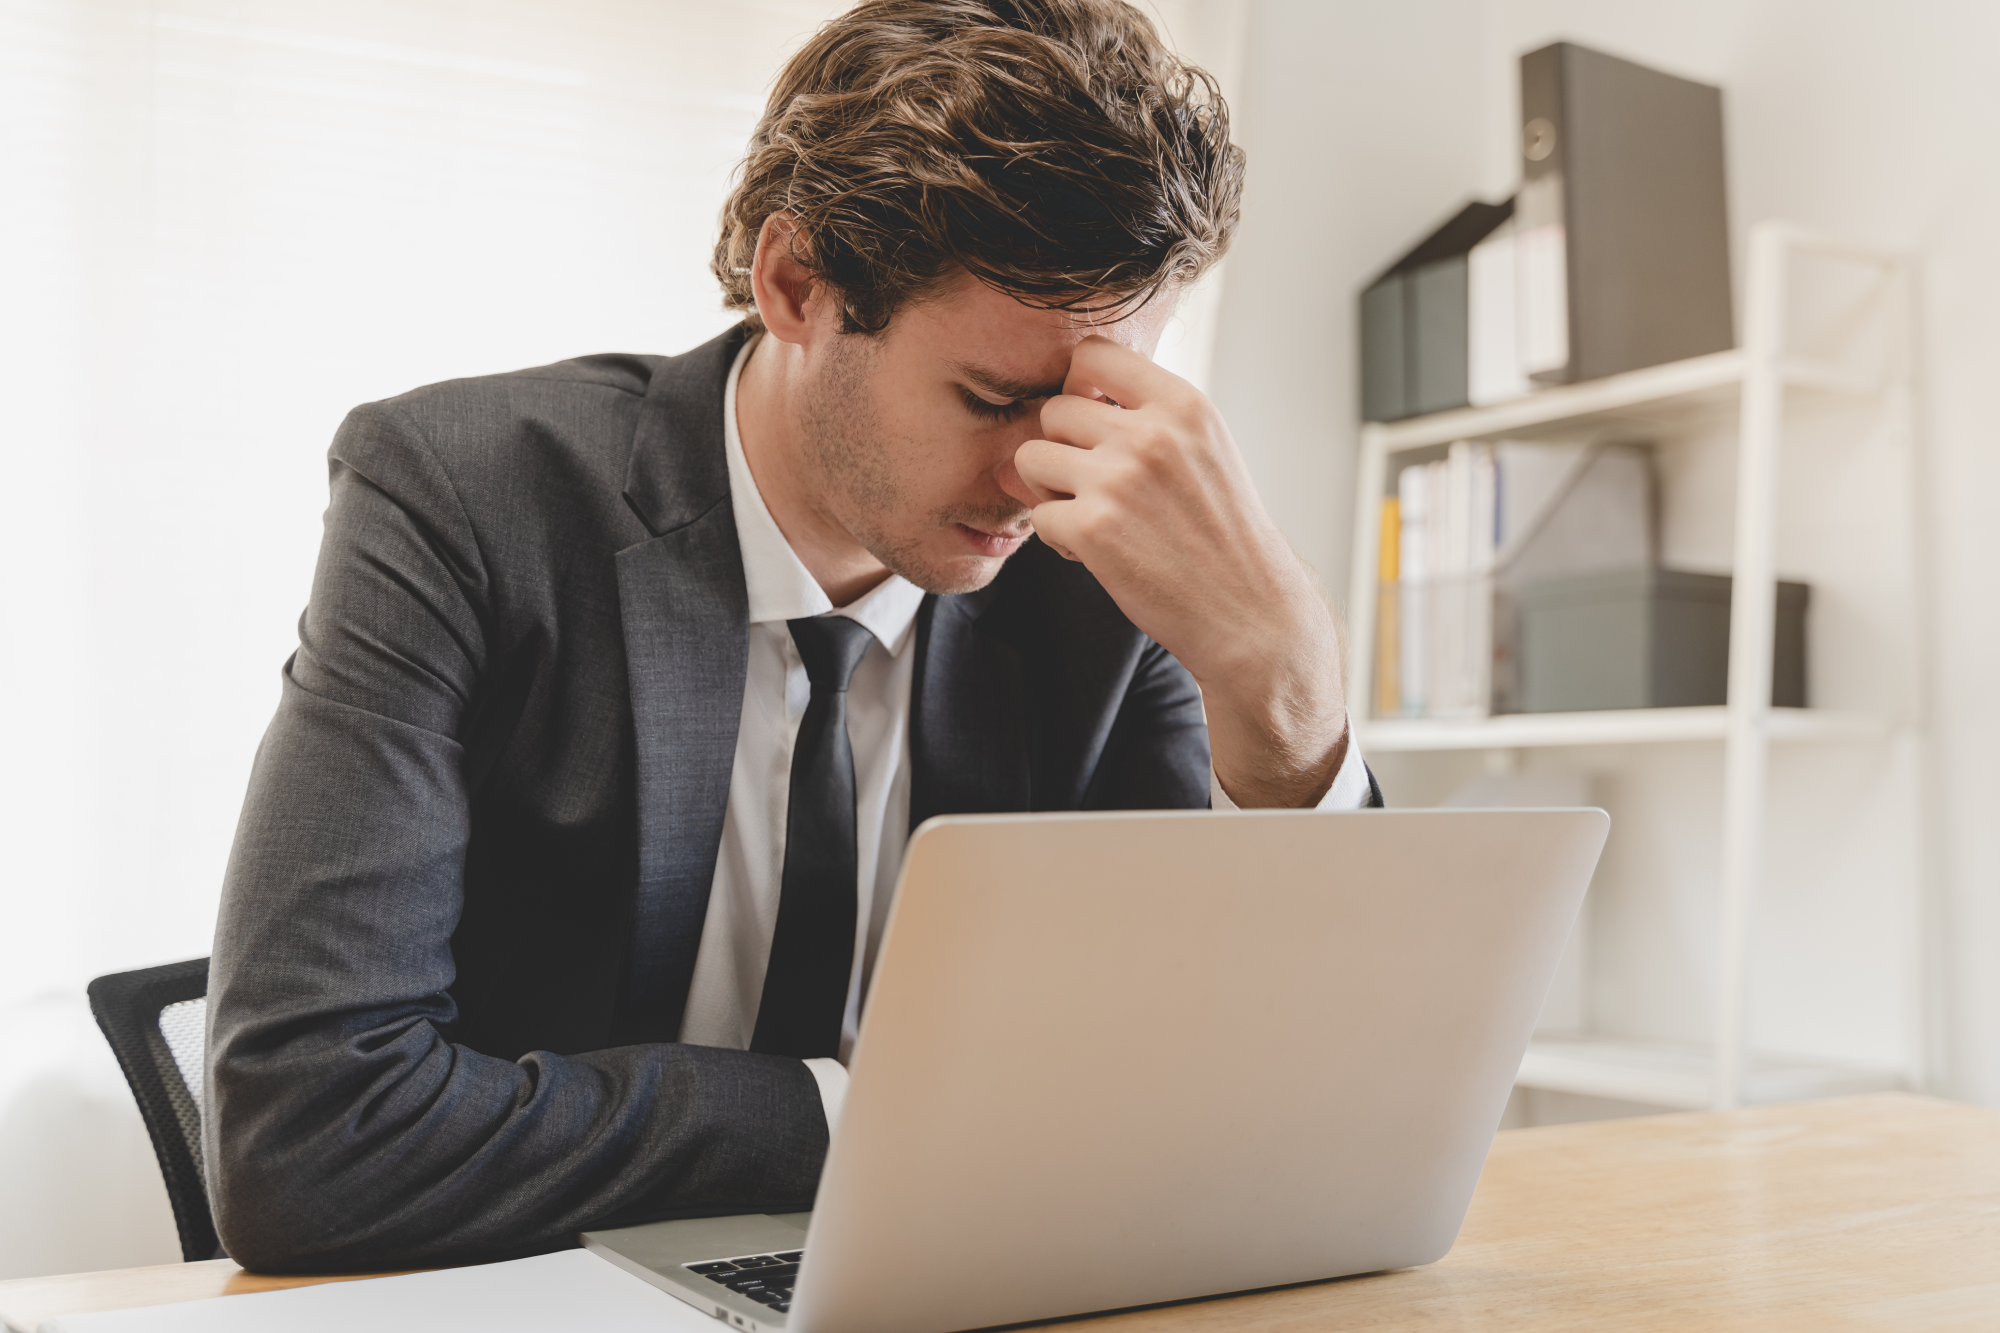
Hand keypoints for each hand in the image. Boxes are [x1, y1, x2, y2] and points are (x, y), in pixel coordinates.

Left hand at [1013, 336, 1347, 807]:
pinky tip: (1097, 555)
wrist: (1250, 613)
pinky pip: (1039, 516)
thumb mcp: (1203, 453)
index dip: (1077, 387)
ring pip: (1031, 458)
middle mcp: (1150, 433)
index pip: (1092, 354)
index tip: (1091, 424)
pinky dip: (1058, 539)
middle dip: (1062, 449)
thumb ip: (1138, 423)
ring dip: (1049, 491)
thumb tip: (1045, 416)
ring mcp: (1117, 479)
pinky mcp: (1092, 528)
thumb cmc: (1224, 537)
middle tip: (1091, 488)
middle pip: (1053, 410)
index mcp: (1182, 403)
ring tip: (1091, 518)